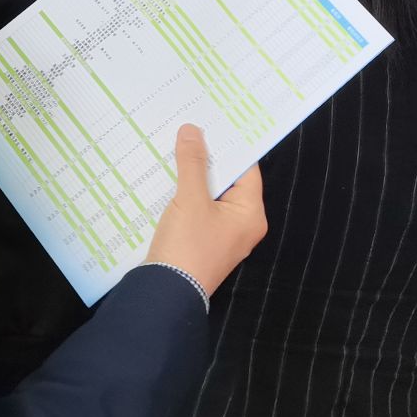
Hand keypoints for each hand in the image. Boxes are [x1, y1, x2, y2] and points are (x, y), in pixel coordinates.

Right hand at [145, 124, 265, 298]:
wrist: (166, 294)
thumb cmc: (188, 247)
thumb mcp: (190, 200)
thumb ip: (192, 163)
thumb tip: (192, 131)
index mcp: (250, 214)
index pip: (246, 169)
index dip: (230, 145)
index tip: (214, 122)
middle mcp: (242, 225)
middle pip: (228, 180)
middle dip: (207, 158)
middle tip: (191, 129)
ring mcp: (221, 235)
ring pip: (210, 194)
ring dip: (193, 176)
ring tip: (176, 148)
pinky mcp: (201, 241)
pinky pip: (198, 209)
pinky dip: (185, 194)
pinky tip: (168, 178)